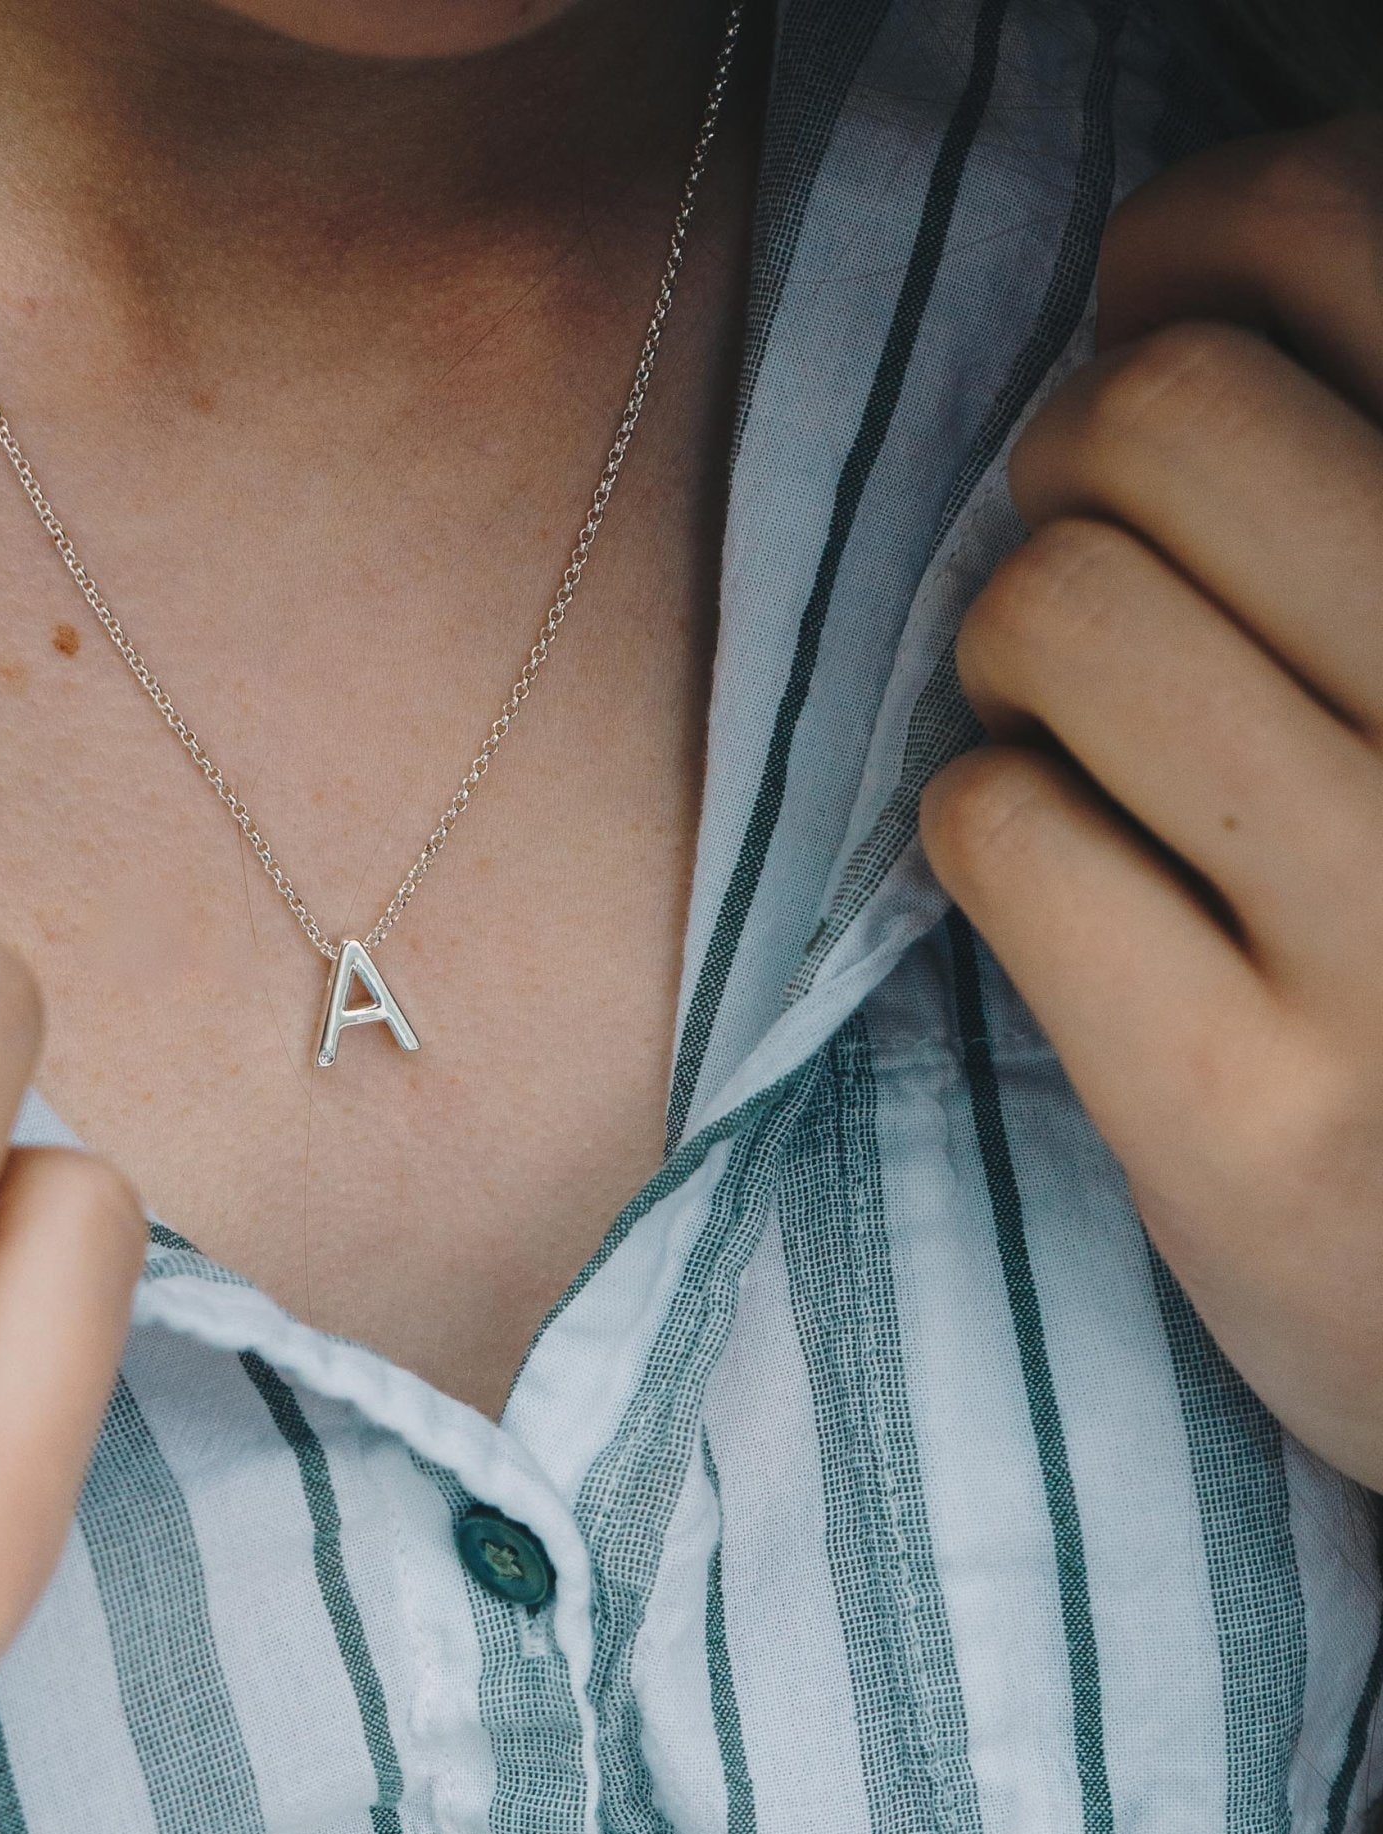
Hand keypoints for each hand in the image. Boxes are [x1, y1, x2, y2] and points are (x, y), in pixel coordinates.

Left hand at [921, 116, 1382, 1485]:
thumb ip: (1364, 510)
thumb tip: (1159, 310)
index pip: (1354, 235)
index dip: (1192, 243)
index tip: (1144, 314)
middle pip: (1158, 419)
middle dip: (1068, 467)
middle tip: (1094, 565)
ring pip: (1056, 611)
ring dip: (1007, 652)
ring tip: (1069, 725)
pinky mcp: (1243, 1108)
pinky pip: (994, 828)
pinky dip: (979, 823)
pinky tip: (1052, 871)